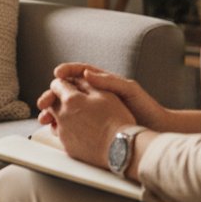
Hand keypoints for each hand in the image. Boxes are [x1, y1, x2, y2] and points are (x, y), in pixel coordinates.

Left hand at [39, 70, 136, 167]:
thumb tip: (75, 78)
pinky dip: (67, 130)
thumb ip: (86, 84)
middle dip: (57, 99)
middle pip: (51, 102)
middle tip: (69, 100)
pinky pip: (62, 135)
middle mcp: (62, 116)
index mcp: (70, 100)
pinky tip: (80, 130)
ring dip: (60, 115)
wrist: (122, 149)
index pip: (56, 84)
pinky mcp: (68, 147)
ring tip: (75, 116)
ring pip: (54, 120)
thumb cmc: (117, 119)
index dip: (63, 83)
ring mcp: (63, 133)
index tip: (69, 85)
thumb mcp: (106, 94)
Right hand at [40, 62, 170, 130]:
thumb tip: (86, 73)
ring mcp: (92, 112)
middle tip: (43, 101)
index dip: (66, 72)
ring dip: (53, 112)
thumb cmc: (146, 108)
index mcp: (102, 83)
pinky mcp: (92, 126)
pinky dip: (61, 125)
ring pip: (66, 109)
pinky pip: (72, 123)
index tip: (57, 73)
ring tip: (44, 118)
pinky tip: (55, 130)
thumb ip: (108, 81)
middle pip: (67, 92)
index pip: (79, 73)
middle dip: (52, 95)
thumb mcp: (129, 90)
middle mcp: (95, 95)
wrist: (157, 130)